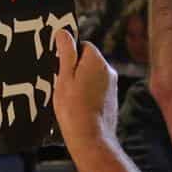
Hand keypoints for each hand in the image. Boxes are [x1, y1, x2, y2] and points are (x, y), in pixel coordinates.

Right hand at [51, 28, 116, 153]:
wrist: (91, 139)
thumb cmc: (74, 109)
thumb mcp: (63, 78)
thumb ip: (66, 53)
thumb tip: (64, 32)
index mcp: (97, 61)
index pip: (82, 45)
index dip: (68, 54)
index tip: (58, 67)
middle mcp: (108, 70)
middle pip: (87, 60)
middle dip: (74, 69)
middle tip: (61, 84)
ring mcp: (112, 86)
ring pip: (92, 76)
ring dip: (80, 82)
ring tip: (68, 99)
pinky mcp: (111, 99)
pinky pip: (96, 89)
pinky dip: (87, 94)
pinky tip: (77, 107)